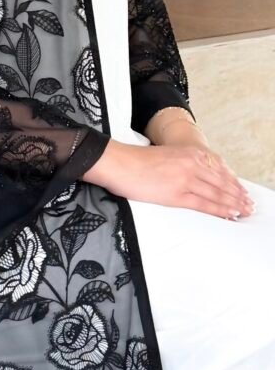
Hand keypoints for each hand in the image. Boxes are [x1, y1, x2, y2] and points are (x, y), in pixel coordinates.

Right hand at [82, 138, 255, 219]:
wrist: (121, 163)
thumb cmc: (137, 162)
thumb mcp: (167, 156)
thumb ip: (183, 164)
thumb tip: (194, 177)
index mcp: (190, 154)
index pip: (219, 170)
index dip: (234, 182)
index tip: (242, 191)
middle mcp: (192, 164)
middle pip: (222, 182)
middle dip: (238, 195)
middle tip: (249, 204)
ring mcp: (186, 179)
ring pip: (217, 193)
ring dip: (233, 204)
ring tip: (243, 212)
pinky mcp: (177, 193)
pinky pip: (204, 204)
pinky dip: (219, 210)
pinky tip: (228, 215)